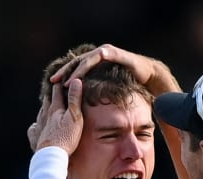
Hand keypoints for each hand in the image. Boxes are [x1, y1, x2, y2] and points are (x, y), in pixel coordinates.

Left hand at [33, 77, 83, 153]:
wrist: (51, 155)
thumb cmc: (66, 137)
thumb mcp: (74, 116)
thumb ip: (74, 99)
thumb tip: (76, 80)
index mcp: (54, 109)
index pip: (56, 92)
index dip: (59, 84)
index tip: (61, 77)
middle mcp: (44, 115)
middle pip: (46, 101)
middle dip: (50, 94)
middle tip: (52, 88)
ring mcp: (38, 126)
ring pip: (40, 113)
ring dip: (44, 107)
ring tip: (46, 105)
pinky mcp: (35, 137)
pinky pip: (34, 128)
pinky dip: (35, 124)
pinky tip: (36, 126)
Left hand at [51, 44, 179, 94]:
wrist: (149, 75)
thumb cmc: (130, 82)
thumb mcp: (111, 87)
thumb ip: (99, 89)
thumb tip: (88, 102)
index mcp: (94, 62)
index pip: (75, 68)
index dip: (64, 76)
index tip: (53, 86)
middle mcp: (98, 55)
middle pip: (76, 63)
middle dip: (64, 72)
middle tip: (53, 82)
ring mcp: (105, 52)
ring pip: (85, 61)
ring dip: (75, 72)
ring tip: (67, 82)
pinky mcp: (113, 53)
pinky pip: (98, 58)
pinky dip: (89, 65)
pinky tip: (82, 72)